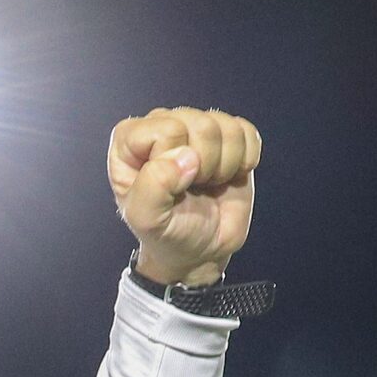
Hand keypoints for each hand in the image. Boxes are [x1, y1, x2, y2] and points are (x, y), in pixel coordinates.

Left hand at [110, 107, 260, 287]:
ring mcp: (196, 129)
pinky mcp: (227, 137)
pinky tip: (227, 175)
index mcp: (131, 140)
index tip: (173, 188)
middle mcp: (162, 126)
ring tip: (206, 183)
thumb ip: (153, 187)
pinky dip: (244, 160)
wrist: (200, 251)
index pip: (168, 129)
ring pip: (225, 127)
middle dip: (204, 166)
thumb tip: (185, 156)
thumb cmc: (167, 233)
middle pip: (201, 125)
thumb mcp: (147, 220)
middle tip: (192, 188)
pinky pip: (246, 132)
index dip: (176, 162)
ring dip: (223, 166)